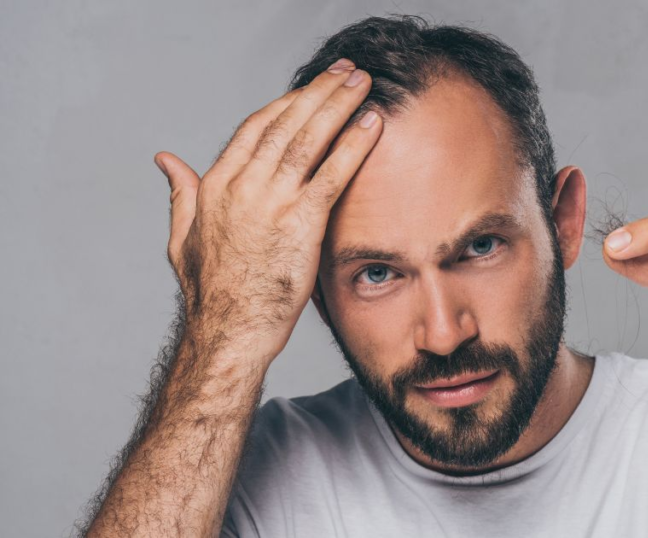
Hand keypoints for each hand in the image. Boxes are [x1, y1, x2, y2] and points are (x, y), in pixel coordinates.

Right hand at [154, 59, 380, 365]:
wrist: (229, 332)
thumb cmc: (212, 293)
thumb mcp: (183, 238)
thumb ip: (180, 193)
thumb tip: (165, 160)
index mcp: (215, 185)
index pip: (254, 128)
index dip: (286, 104)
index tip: (310, 90)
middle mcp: (241, 186)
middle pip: (285, 123)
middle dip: (318, 92)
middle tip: (345, 71)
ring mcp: (271, 202)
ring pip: (308, 138)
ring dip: (338, 105)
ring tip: (361, 83)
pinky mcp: (300, 222)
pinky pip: (333, 173)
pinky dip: (354, 144)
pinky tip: (372, 123)